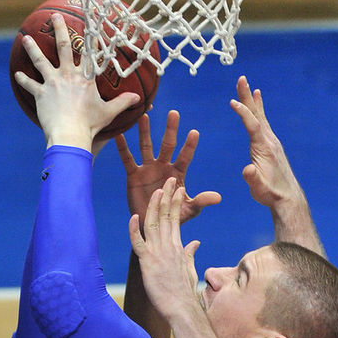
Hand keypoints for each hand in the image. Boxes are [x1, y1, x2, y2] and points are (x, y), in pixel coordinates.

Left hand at [14, 13, 138, 149]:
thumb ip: (123, 102)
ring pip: (40, 60)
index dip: (89, 38)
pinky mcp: (40, 94)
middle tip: (55, 17)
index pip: (88, 53)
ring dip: (32, 48)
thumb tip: (139, 98)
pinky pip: (30, 84)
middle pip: (62, 47)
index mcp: (85, 78)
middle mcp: (67, 75)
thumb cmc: (90, 124)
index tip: (88, 24)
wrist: (70, 134)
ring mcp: (51, 83)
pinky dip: (23, 79)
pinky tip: (17, 74)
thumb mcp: (109, 112)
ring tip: (25, 38)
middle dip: (59, 30)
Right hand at [116, 111, 220, 225]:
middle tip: (174, 113)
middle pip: (168, 145)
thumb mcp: (188, 209)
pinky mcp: (134, 175)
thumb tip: (219, 198)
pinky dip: (123, 147)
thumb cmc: (173, 217)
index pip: (185, 156)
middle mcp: (163, 167)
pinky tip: (118, 134)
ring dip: (145, 132)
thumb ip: (201, 201)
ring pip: (147, 146)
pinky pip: (128, 159)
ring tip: (144, 116)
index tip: (194, 132)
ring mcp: (148, 169)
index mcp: (178, 173)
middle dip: (171, 129)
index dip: (189, 145)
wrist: (152, 225)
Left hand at [129, 177, 200, 319]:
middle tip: (169, 179)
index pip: (177, 219)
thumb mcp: (189, 268)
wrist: (182, 307)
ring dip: (155, 206)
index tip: (178, 189)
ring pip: (154, 224)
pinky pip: (139, 243)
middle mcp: (168, 246)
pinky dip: (134, 230)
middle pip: (167, 216)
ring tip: (157, 190)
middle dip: (168, 196)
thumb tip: (195, 242)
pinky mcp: (148, 262)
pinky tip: (132, 217)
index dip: (176, 202)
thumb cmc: (185, 291)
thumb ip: (190, 253)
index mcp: (178, 247)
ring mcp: (158, 253)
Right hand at [229, 76, 305, 208]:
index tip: (232, 102)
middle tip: (241, 78)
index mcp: (264, 148)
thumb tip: (247, 170)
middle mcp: (269, 140)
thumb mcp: (258, 189)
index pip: (252, 125)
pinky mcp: (271, 145)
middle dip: (247, 97)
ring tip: (249, 87)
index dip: (243, 113)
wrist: (287, 197)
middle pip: (257, 114)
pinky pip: (262, 123)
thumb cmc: (270, 194)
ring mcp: (271, 142)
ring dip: (252, 101)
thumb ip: (252, 178)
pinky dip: (258, 111)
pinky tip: (257, 105)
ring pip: (260, 117)